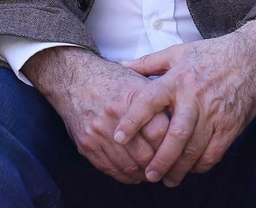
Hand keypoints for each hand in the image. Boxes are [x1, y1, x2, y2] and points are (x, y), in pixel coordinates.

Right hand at [22, 46, 172, 183]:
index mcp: (133, 97)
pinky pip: (111, 169)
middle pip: (146, 154)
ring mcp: (98, 132)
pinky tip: (134, 172)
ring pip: (129, 166)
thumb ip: (158, 102)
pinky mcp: (87, 145)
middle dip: (159, 164)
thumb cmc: (112, 80)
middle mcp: (115, 115)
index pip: (160, 132)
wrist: (74, 79)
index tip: (178, 150)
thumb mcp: (138, 81)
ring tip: (152, 171)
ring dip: (144, 173)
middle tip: (168, 167)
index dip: (172, 144)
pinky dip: (126, 175)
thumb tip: (181, 124)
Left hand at [111, 21, 255, 186]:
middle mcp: (194, 98)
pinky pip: (214, 152)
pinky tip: (192, 169)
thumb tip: (122, 65)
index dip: (132, 120)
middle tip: (148, 175)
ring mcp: (214, 113)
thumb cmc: (212, 54)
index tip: (119, 137)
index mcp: (177, 80)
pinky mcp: (231, 125)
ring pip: (194, 149)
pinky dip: (201, 165)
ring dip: (179, 168)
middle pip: (174, 135)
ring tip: (168, 180)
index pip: (149, 101)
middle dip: (160, 159)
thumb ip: (148, 62)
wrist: (253, 57)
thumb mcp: (178, 52)